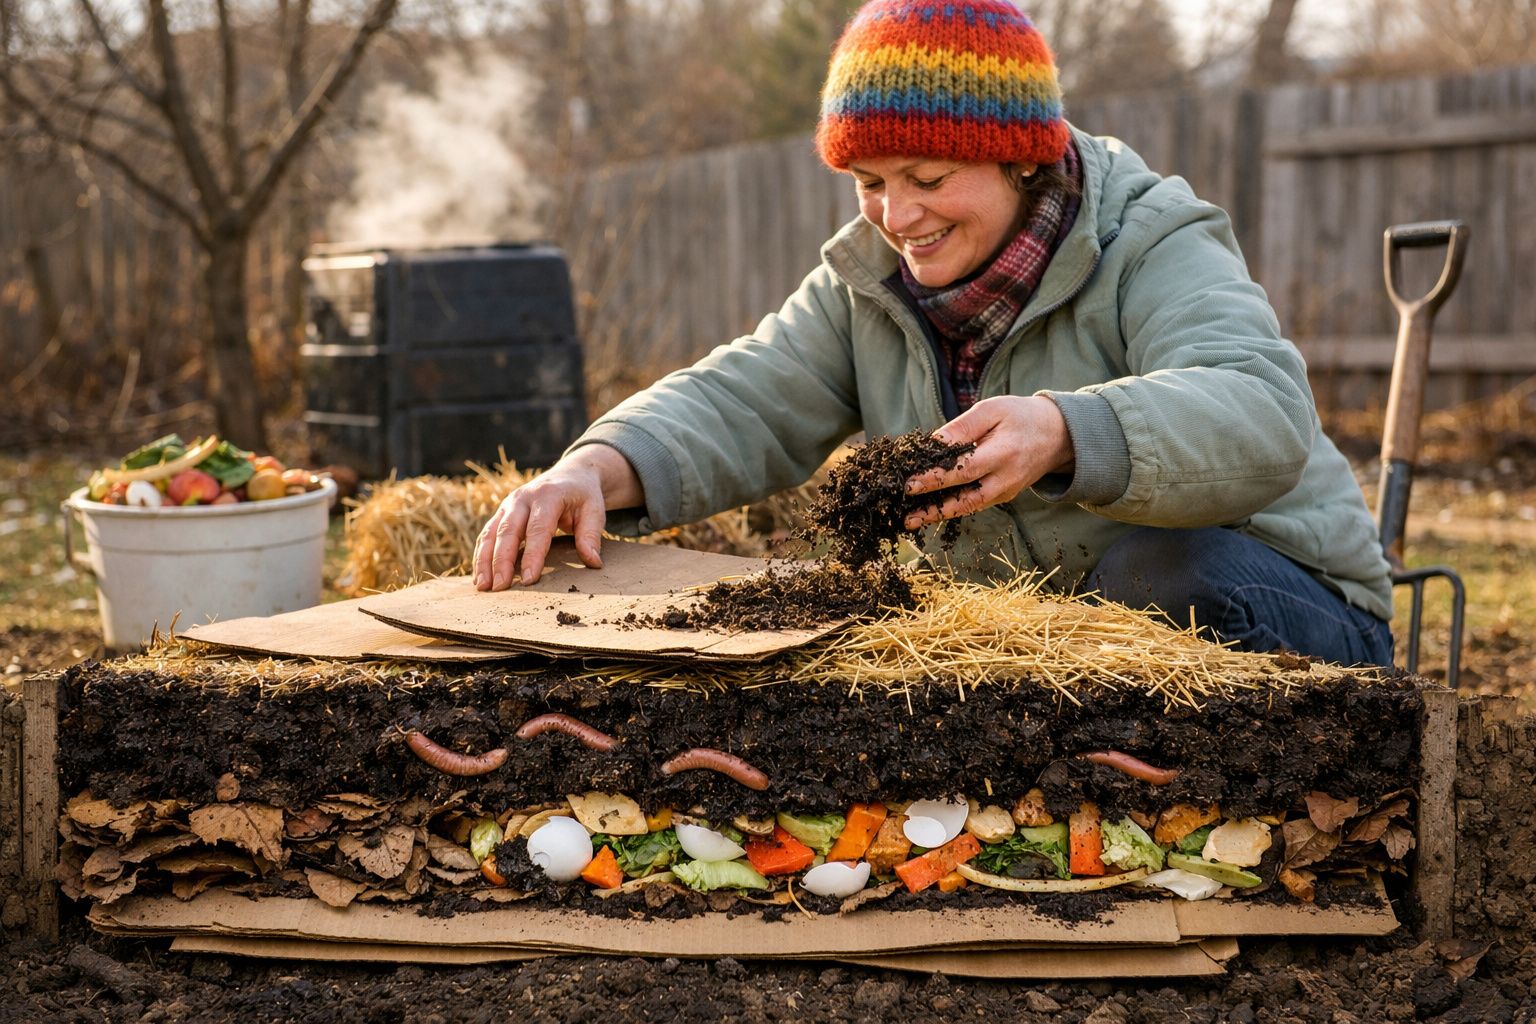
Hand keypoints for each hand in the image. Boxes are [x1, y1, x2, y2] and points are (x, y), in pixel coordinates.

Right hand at [473, 445, 642, 590]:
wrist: (571, 474)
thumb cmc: (583, 496)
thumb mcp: (595, 510)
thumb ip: (591, 535)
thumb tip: (593, 562)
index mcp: (548, 495)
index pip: (538, 528)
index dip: (532, 555)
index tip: (529, 580)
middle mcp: (523, 498)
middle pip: (507, 531)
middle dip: (501, 561)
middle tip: (500, 588)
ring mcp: (509, 505)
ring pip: (490, 533)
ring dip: (484, 561)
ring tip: (483, 587)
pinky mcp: (502, 513)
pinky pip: (487, 535)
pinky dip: (481, 555)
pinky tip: (480, 577)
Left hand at [903, 396, 1073, 528]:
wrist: (1058, 434)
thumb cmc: (1020, 416)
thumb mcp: (992, 410)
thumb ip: (962, 427)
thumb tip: (932, 444)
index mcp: (1003, 453)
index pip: (964, 470)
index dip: (935, 479)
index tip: (909, 484)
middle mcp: (1006, 478)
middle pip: (965, 499)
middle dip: (933, 507)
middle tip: (905, 515)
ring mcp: (1006, 491)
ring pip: (969, 507)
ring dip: (940, 515)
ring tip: (912, 519)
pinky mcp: (1004, 495)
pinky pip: (975, 504)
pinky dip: (953, 508)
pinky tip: (930, 509)